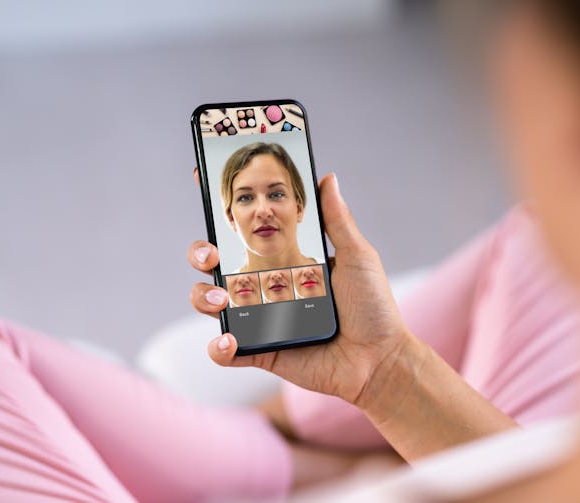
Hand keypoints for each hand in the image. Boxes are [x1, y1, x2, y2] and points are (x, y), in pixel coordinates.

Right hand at [188, 171, 410, 405]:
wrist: (380, 359)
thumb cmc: (373, 307)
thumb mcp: (357, 256)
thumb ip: (337, 219)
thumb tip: (328, 177)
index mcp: (286, 260)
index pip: (246, 233)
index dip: (221, 211)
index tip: (202, 180)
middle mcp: (267, 287)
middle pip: (215, 265)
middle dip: (200, 253)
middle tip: (211, 255)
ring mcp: (261, 320)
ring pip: (210, 304)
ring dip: (202, 296)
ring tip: (222, 298)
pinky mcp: (261, 351)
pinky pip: (225, 351)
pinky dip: (219, 346)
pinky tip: (231, 339)